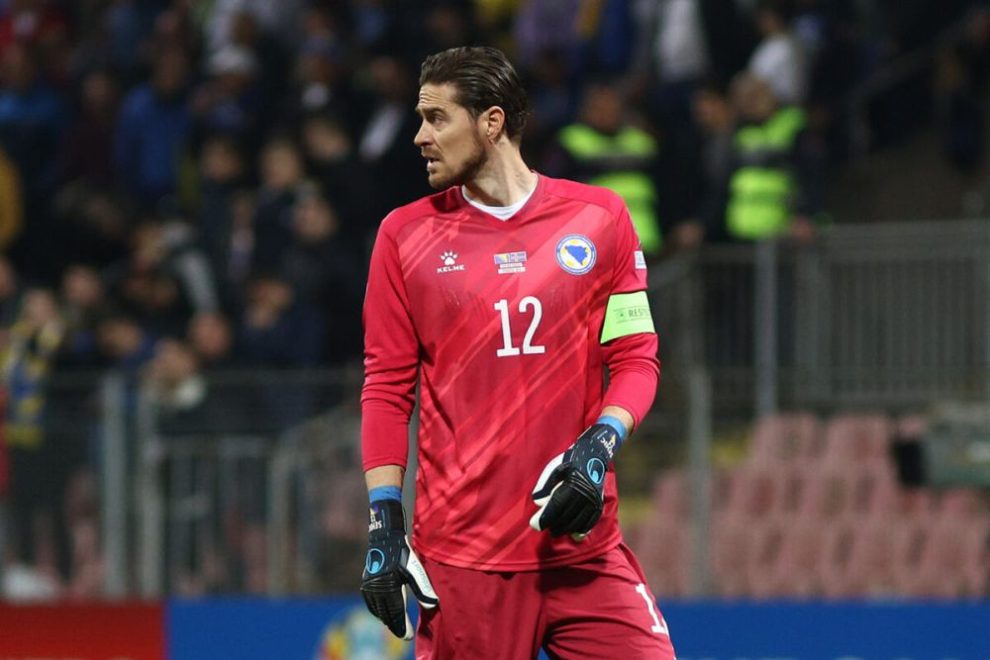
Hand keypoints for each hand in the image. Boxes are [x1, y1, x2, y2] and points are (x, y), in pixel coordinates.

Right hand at [360, 499, 437, 639]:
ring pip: (378, 611)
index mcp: (388, 589)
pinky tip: (383, 612)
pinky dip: (378, 611)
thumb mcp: (415, 570)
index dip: (402, 627)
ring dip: (386, 619)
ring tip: (396, 626)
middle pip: (386, 615)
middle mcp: (376, 590)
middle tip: (404, 634)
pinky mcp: (366, 583)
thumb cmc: (402, 553)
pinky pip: (371, 604)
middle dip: (395, 626)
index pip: (396, 615)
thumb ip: (423, 589)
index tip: (409, 636)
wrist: (384, 537)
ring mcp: (369, 587)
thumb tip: (433, 605)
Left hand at [529, 423, 619, 536]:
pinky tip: (575, 534)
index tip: (534, 524)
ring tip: (556, 530)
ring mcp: (593, 500)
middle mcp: (584, 495)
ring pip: (578, 522)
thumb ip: (544, 485)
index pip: (555, 507)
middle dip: (553, 525)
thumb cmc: (569, 461)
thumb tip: (538, 503)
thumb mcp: (553, 468)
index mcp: (572, 485)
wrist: (593, 454)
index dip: (544, 518)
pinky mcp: (599, 503)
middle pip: (566, 517)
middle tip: (543, 528)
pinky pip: (591, 521)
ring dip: (566, 529)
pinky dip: (582, 530)